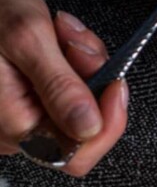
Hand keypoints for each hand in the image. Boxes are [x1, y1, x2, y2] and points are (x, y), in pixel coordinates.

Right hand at [0, 0, 127, 174]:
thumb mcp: (26, 37)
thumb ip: (59, 86)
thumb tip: (88, 128)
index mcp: (9, 124)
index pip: (75, 155)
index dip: (106, 123)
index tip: (115, 82)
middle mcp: (8, 131)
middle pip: (83, 128)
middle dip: (94, 82)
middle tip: (78, 43)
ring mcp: (15, 116)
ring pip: (80, 106)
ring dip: (84, 66)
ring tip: (62, 31)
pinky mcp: (22, 99)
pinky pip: (67, 92)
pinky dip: (73, 64)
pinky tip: (57, 38)